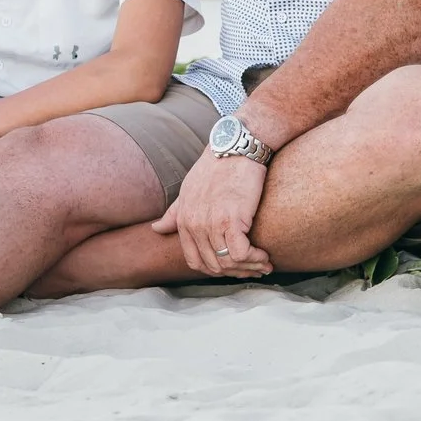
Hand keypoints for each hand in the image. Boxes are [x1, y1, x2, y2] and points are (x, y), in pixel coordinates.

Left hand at [150, 155, 272, 276]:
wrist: (235, 148)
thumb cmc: (216, 166)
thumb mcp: (188, 189)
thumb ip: (174, 213)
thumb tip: (156, 228)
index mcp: (184, 220)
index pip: (195, 261)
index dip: (216, 269)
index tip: (233, 267)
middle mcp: (194, 225)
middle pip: (213, 265)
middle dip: (235, 272)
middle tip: (254, 269)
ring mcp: (212, 224)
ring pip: (228, 262)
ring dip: (249, 267)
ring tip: (264, 264)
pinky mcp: (232, 220)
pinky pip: (240, 254)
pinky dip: (254, 259)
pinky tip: (264, 254)